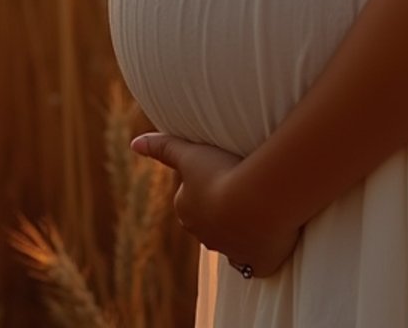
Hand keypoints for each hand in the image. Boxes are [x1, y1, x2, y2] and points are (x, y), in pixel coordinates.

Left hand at [130, 131, 302, 277]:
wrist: (256, 201)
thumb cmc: (223, 173)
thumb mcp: (191, 153)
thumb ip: (164, 148)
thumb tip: (134, 143)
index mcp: (188, 212)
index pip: (191, 199)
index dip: (207, 184)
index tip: (224, 170)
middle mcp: (206, 236)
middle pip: (213, 221)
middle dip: (223, 209)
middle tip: (245, 186)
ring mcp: (233, 252)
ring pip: (235, 241)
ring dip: (244, 229)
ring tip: (262, 206)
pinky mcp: (259, 264)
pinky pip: (259, 260)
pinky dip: (262, 251)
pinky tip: (272, 236)